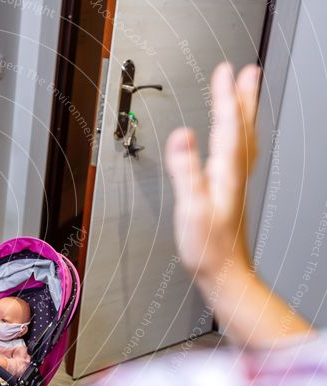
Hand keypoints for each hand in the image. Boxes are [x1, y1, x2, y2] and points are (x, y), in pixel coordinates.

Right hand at [165, 62, 258, 281]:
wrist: (224, 272)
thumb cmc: (209, 247)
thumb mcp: (192, 208)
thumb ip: (186, 171)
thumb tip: (181, 137)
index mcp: (226, 172)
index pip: (227, 125)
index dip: (225, 96)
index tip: (224, 71)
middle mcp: (235, 173)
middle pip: (242, 127)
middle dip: (242, 96)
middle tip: (245, 71)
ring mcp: (235, 182)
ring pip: (244, 138)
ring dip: (244, 113)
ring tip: (243, 95)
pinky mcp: (231, 191)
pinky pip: (239, 153)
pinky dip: (238, 136)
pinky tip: (231, 139)